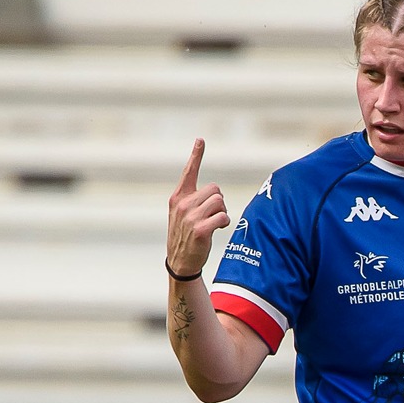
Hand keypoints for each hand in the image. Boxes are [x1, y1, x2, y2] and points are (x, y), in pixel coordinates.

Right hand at [166, 139, 228, 277]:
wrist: (180, 262)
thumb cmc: (186, 236)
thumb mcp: (183, 215)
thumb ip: (194, 200)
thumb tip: (216, 192)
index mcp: (178, 198)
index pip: (189, 172)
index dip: (196, 155)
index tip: (201, 140)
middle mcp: (183, 204)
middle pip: (215, 189)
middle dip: (219, 202)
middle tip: (213, 215)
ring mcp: (190, 217)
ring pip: (220, 202)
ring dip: (223, 213)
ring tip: (214, 223)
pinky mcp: (199, 229)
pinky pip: (222, 217)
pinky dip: (224, 223)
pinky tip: (218, 229)